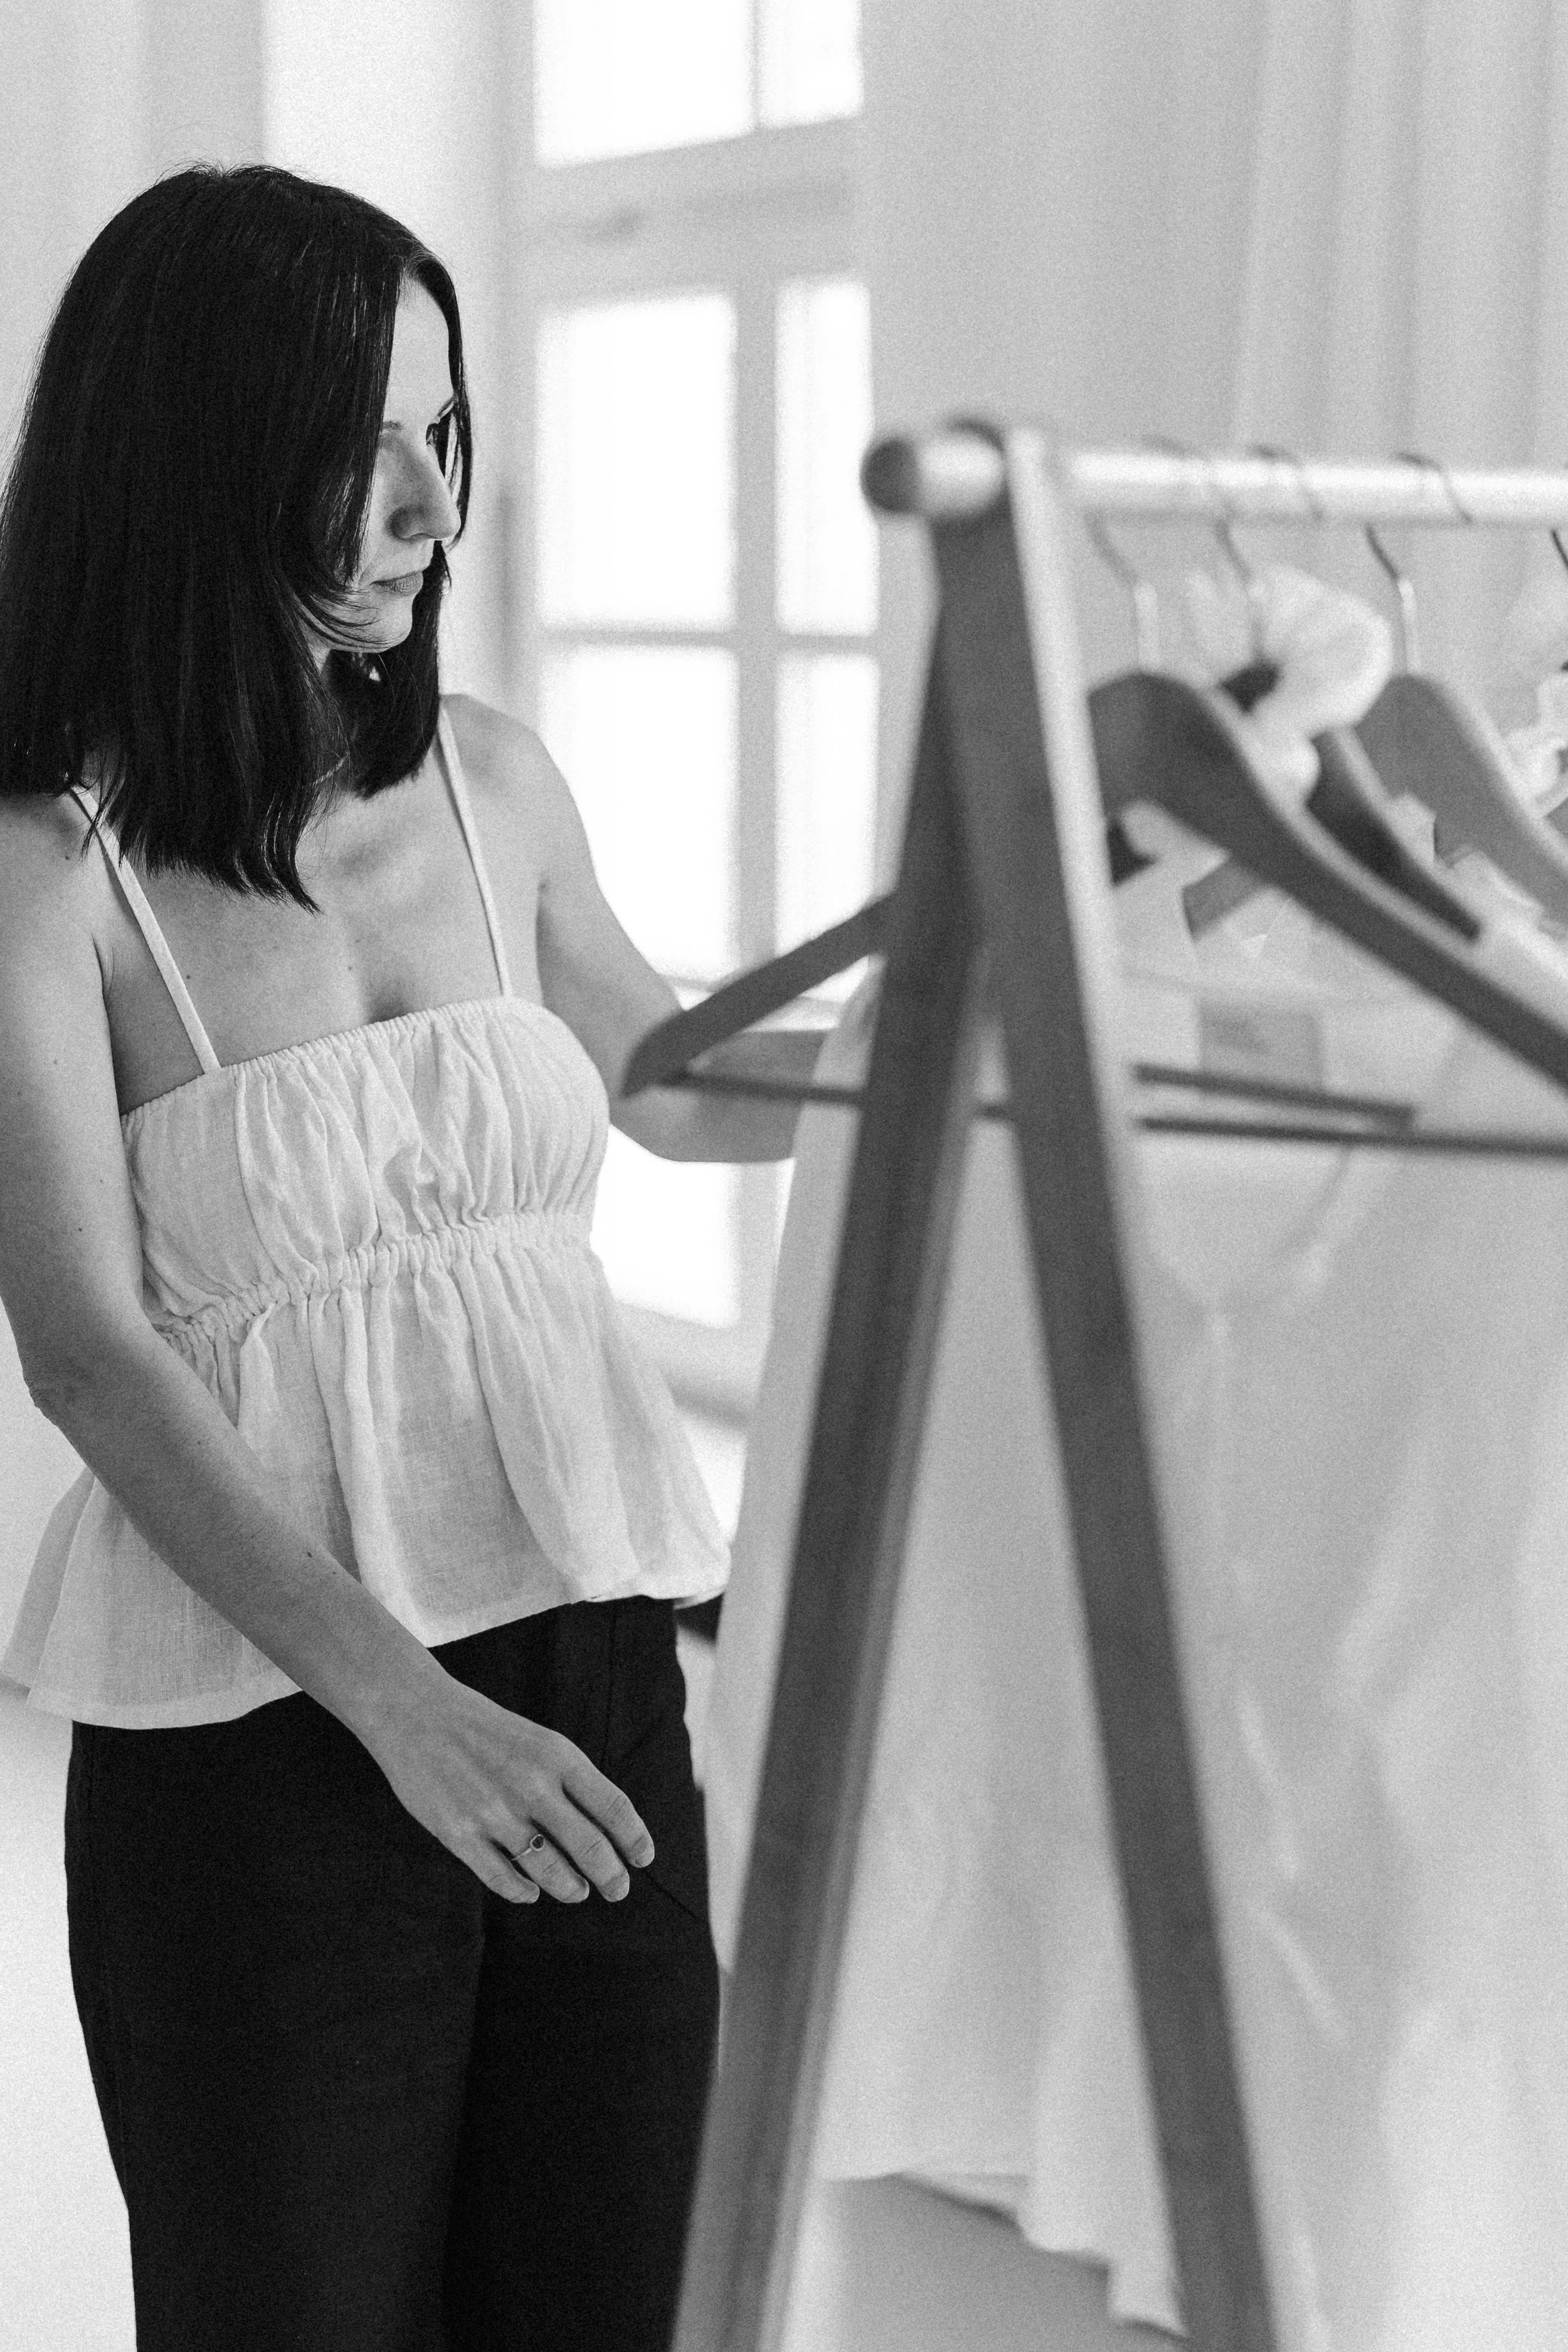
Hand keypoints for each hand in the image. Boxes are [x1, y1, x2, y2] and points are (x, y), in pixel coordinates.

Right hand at [360, 1656, 654, 1905]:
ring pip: (549, 1872)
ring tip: (578, 1891)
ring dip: (570, 1889)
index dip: (635, 1839)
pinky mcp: (458, 1834)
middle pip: (590, 1847)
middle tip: (618, 1890)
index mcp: (557, 1756)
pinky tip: (531, 1892)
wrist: (416, 1713)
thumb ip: (571, 1782)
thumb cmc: (487, 1731)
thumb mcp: (540, 1741)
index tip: (644, 1859)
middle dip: (612, 1877)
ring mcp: (493, 1812)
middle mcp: (531, 1785)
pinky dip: (523, 1892)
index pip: (613, 1807)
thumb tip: (607, 1833)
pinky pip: (502, 1879)